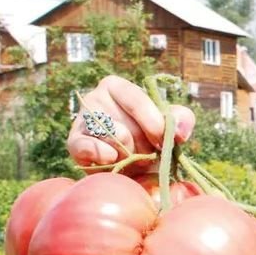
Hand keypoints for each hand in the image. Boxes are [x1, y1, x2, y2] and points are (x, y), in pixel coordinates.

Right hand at [67, 75, 195, 169]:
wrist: (130, 167)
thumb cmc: (150, 140)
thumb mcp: (170, 126)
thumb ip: (182, 119)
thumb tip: (179, 132)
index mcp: (118, 87)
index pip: (135, 99)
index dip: (153, 123)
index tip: (164, 142)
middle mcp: (95, 97)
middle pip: (125, 124)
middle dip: (143, 146)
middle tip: (146, 153)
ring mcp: (82, 120)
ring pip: (110, 137)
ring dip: (128, 155)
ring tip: (130, 158)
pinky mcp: (74, 143)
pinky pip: (83, 146)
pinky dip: (102, 155)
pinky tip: (112, 159)